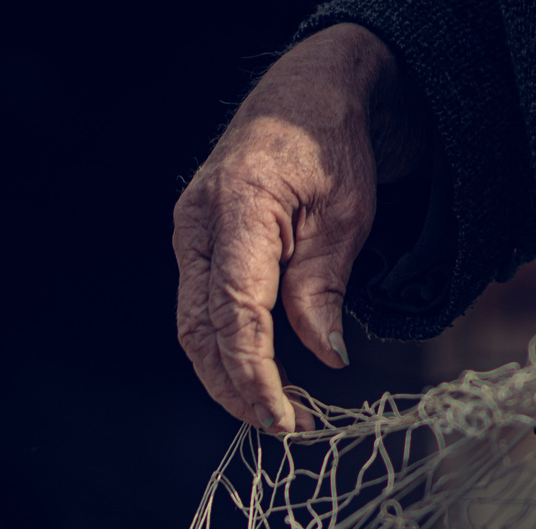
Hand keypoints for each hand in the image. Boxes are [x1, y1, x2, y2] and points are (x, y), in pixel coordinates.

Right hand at [173, 24, 418, 433]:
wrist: (305, 96)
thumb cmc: (331, 145)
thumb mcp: (347, 214)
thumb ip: (325, 286)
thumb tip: (326, 356)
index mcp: (237, 209)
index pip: (234, 313)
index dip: (254, 373)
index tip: (284, 416)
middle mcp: (197, 225)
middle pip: (200, 331)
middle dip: (236, 388)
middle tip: (285, 426)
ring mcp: (188, 236)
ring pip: (193, 328)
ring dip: (228, 376)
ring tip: (276, 410)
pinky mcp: (195, 247)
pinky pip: (201, 310)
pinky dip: (226, 348)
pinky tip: (258, 373)